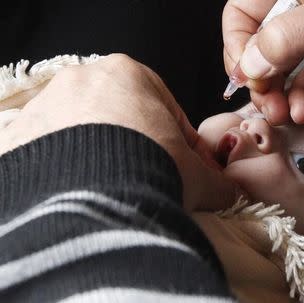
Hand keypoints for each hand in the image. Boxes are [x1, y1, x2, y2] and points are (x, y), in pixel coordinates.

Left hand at [0, 54, 239, 210]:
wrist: (97, 200)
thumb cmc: (151, 172)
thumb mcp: (197, 176)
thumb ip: (217, 180)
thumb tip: (230, 191)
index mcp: (128, 74)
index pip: (163, 109)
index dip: (180, 143)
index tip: (185, 167)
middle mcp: (81, 80)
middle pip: (121, 118)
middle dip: (139, 149)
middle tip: (152, 180)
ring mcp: (46, 107)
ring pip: (84, 135)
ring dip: (103, 160)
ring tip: (118, 192)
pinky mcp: (21, 139)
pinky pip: (51, 155)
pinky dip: (69, 172)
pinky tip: (86, 194)